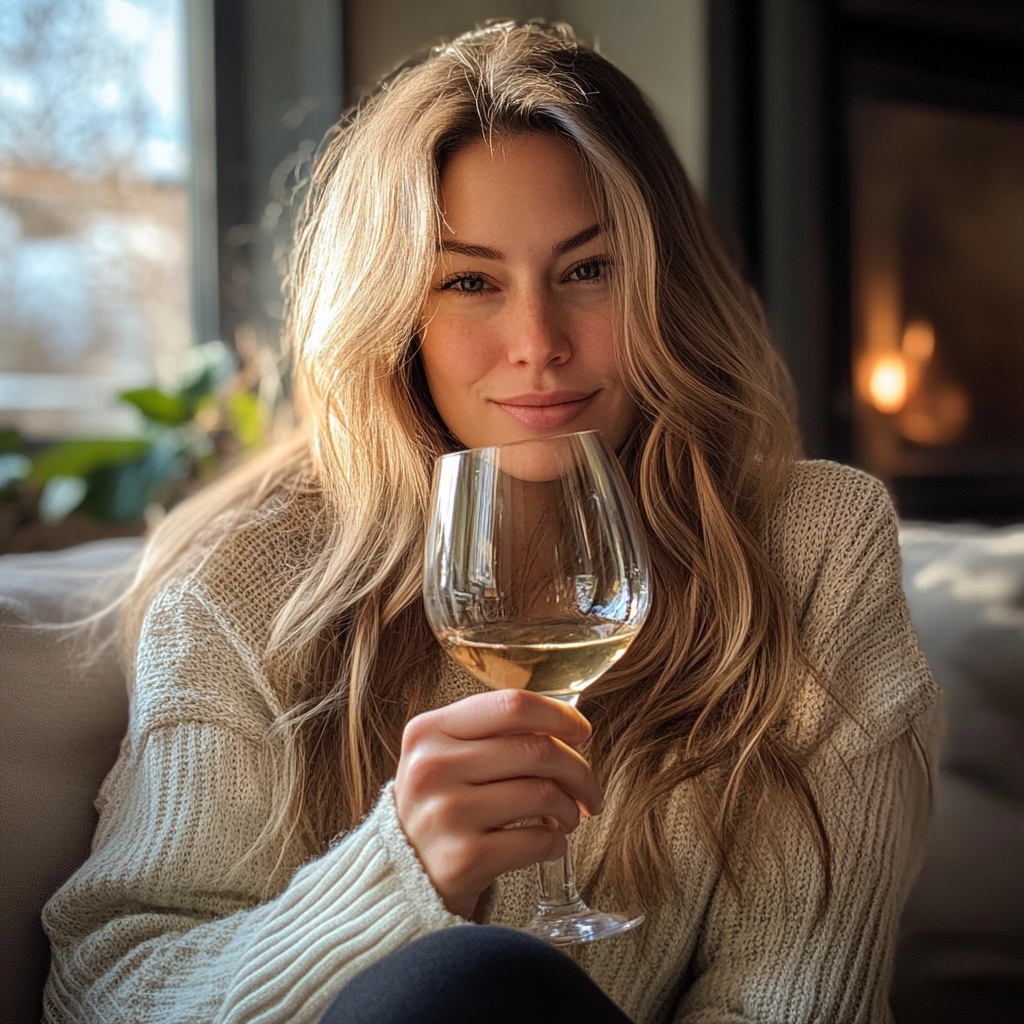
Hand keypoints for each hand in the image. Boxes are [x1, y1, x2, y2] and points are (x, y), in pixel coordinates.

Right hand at [394, 689, 603, 918]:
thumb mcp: (445, 756)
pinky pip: (537, 840)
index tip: (582, 732)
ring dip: (569, 809)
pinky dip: (556, 843)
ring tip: (566, 817)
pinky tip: (549, 843)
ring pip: (542, 794)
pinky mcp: (462, 859)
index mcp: (428, 730)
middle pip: (536, 750)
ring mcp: (446, 813)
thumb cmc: (439, 806)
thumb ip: (492, 733)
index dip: (558, 715)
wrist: (400, 877)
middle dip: (578, 770)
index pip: (511, 706)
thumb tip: (569, 725)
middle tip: (587, 789)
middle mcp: (432, 767)